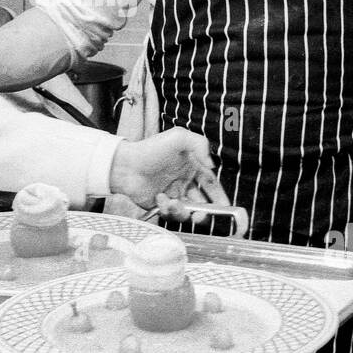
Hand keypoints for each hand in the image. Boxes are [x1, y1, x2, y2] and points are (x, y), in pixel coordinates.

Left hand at [108, 128, 227, 210]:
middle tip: (200, 215)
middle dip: (205, 212)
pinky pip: (171, 214)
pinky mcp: (160, 205)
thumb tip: (212, 165)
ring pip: (187, 211)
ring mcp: (172, 195)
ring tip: (172, 203)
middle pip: (202, 203)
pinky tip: (159, 197)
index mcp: (192, 167)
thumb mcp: (178, 137)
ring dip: (183, 211)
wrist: (125, 164)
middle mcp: (184, 182)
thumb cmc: (151, 149)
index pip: (211, 185)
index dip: (220, 197)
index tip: (227, 208)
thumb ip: (200, 145)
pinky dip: (167, 209)